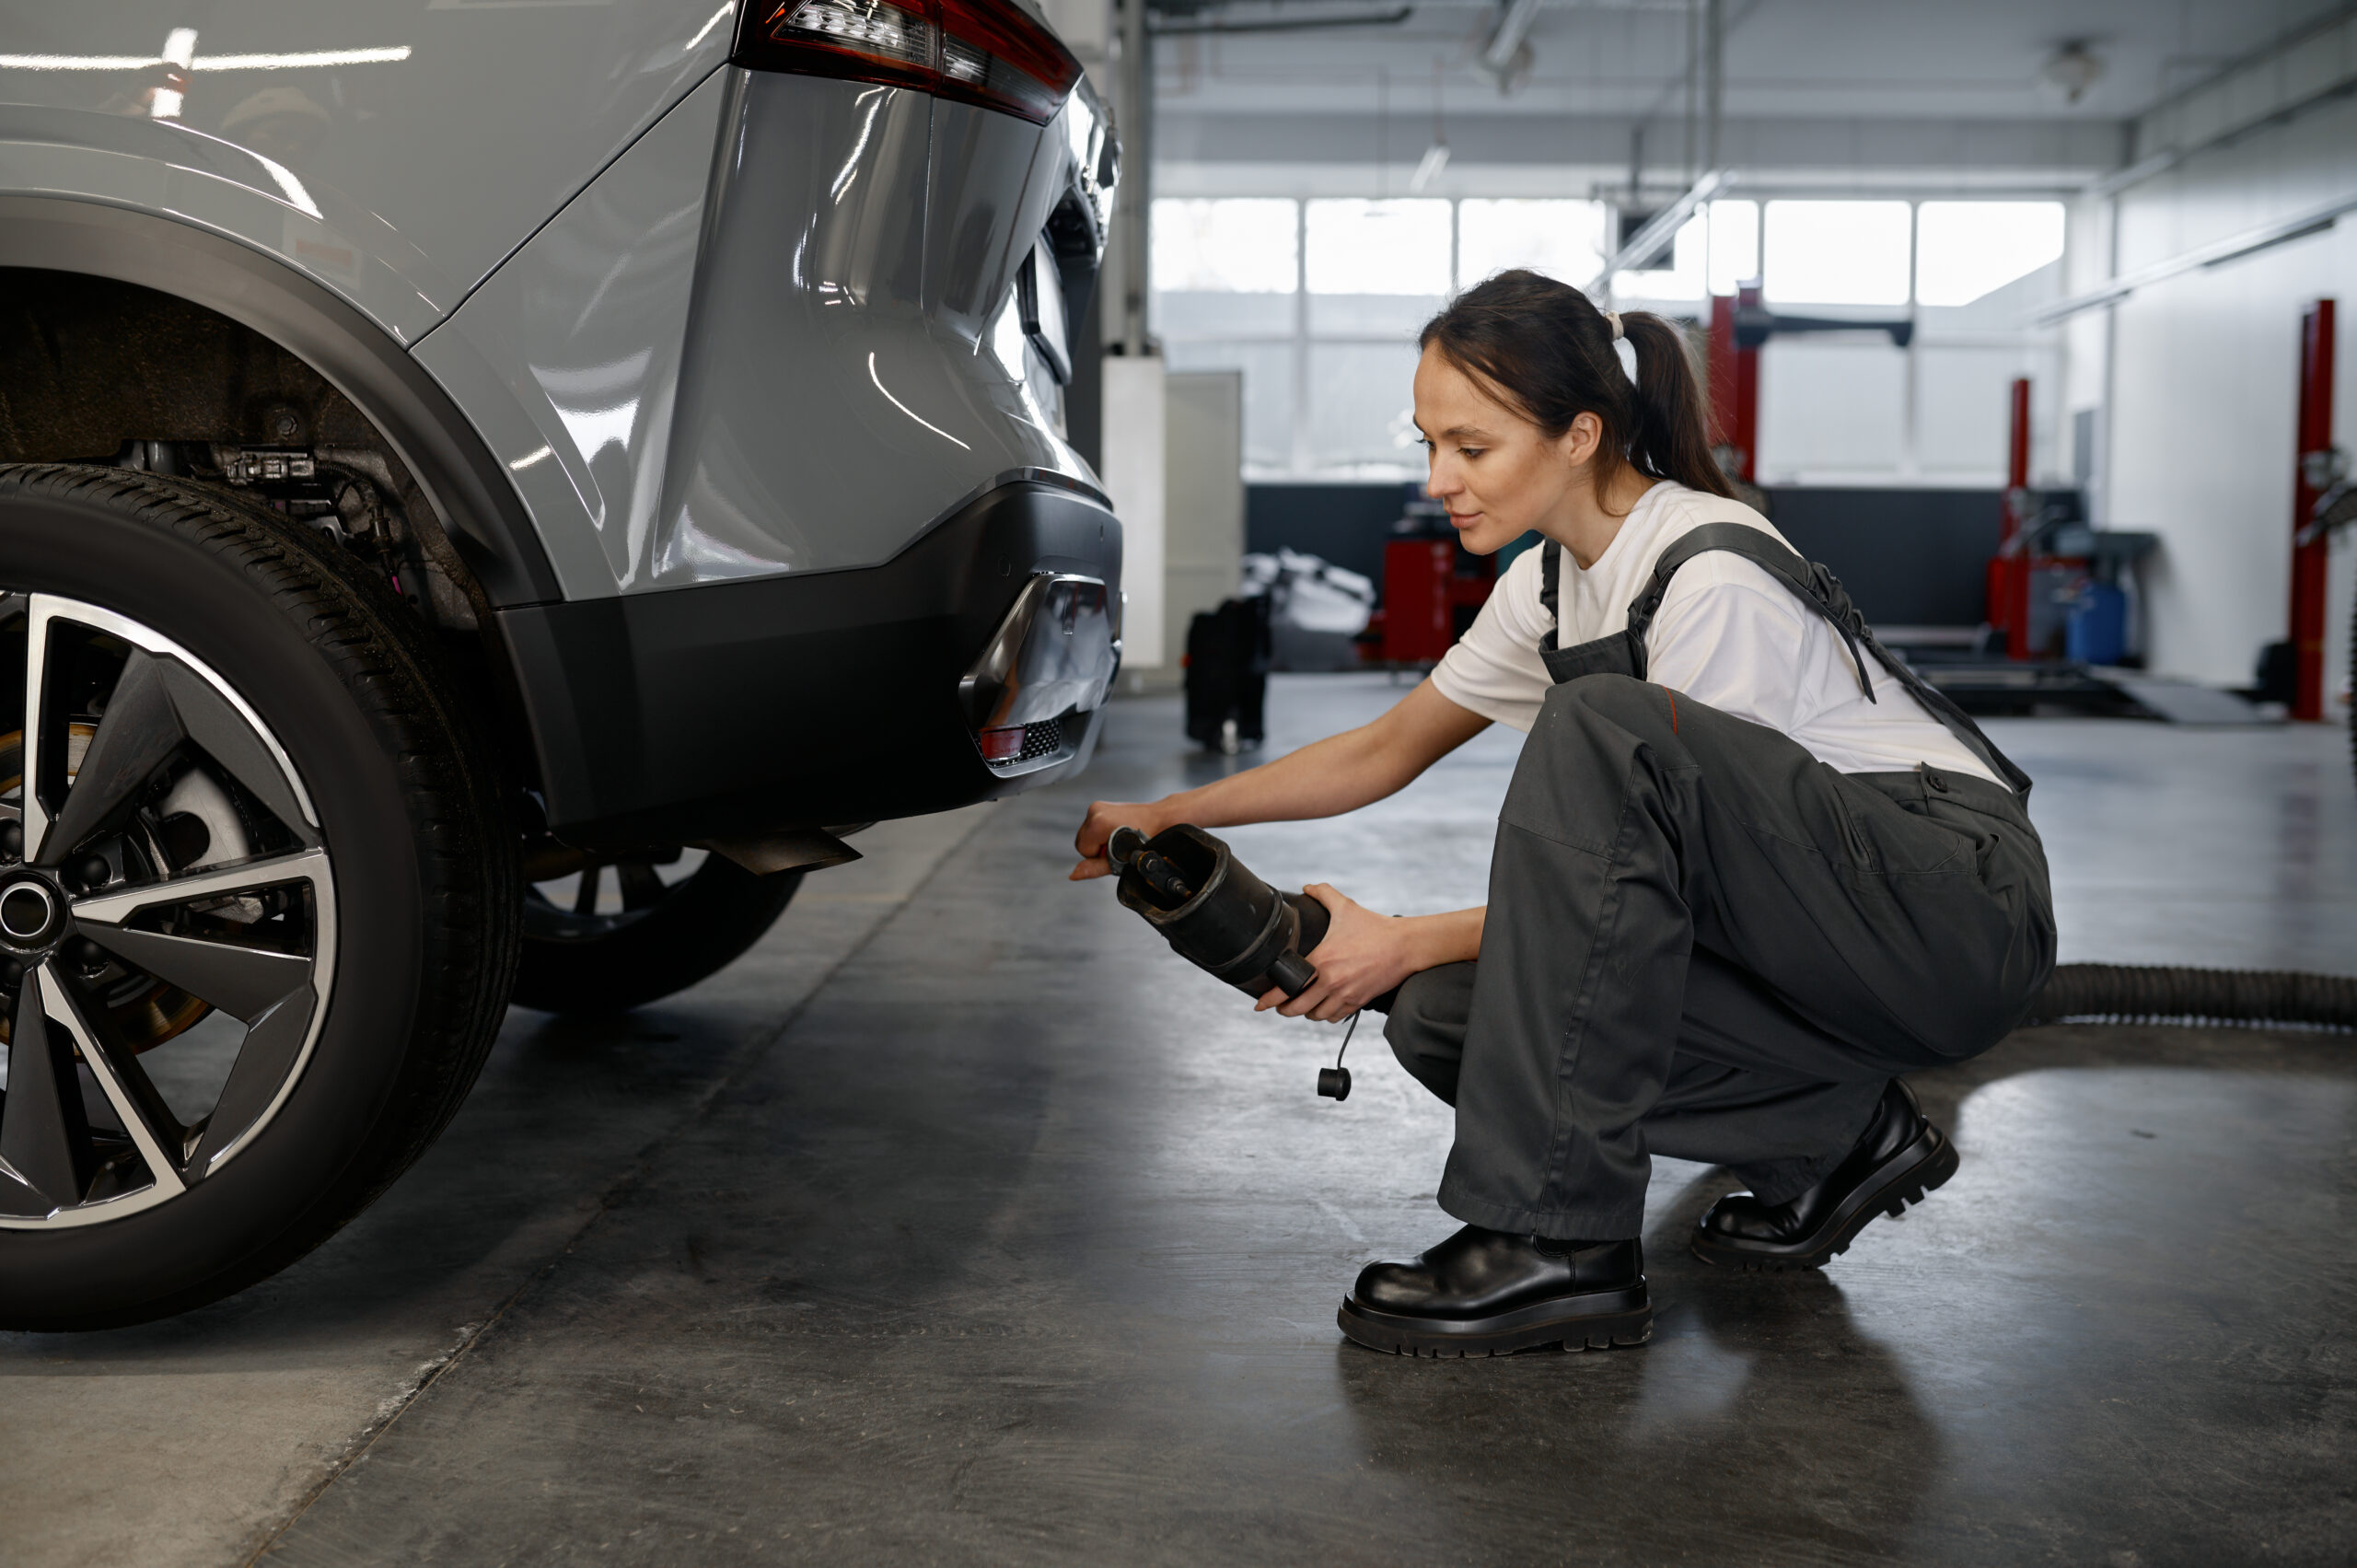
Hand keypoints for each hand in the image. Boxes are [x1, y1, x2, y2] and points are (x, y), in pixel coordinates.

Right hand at [1070, 798, 1169, 879]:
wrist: (1160, 820)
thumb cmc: (1146, 839)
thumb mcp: (1119, 859)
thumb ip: (1094, 868)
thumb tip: (1074, 874)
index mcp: (1098, 822)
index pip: (1083, 849)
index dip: (1098, 856)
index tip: (1115, 853)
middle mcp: (1095, 810)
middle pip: (1082, 840)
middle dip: (1097, 848)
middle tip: (1118, 847)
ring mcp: (1098, 806)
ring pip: (1087, 833)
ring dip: (1100, 840)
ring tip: (1120, 839)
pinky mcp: (1102, 805)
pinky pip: (1093, 825)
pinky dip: (1102, 832)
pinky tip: (1118, 831)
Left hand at [1256, 884, 1421, 1023]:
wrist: (1405, 945)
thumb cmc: (1376, 927)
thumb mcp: (1346, 907)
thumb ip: (1324, 894)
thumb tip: (1308, 887)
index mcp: (1322, 960)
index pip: (1288, 985)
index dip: (1270, 999)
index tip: (1260, 1005)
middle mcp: (1331, 981)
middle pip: (1297, 1008)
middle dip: (1284, 1009)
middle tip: (1278, 1006)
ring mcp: (1345, 994)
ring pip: (1316, 1015)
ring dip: (1305, 1013)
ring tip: (1300, 1007)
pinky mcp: (1359, 1001)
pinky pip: (1335, 1017)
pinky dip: (1326, 1016)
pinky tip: (1323, 1009)